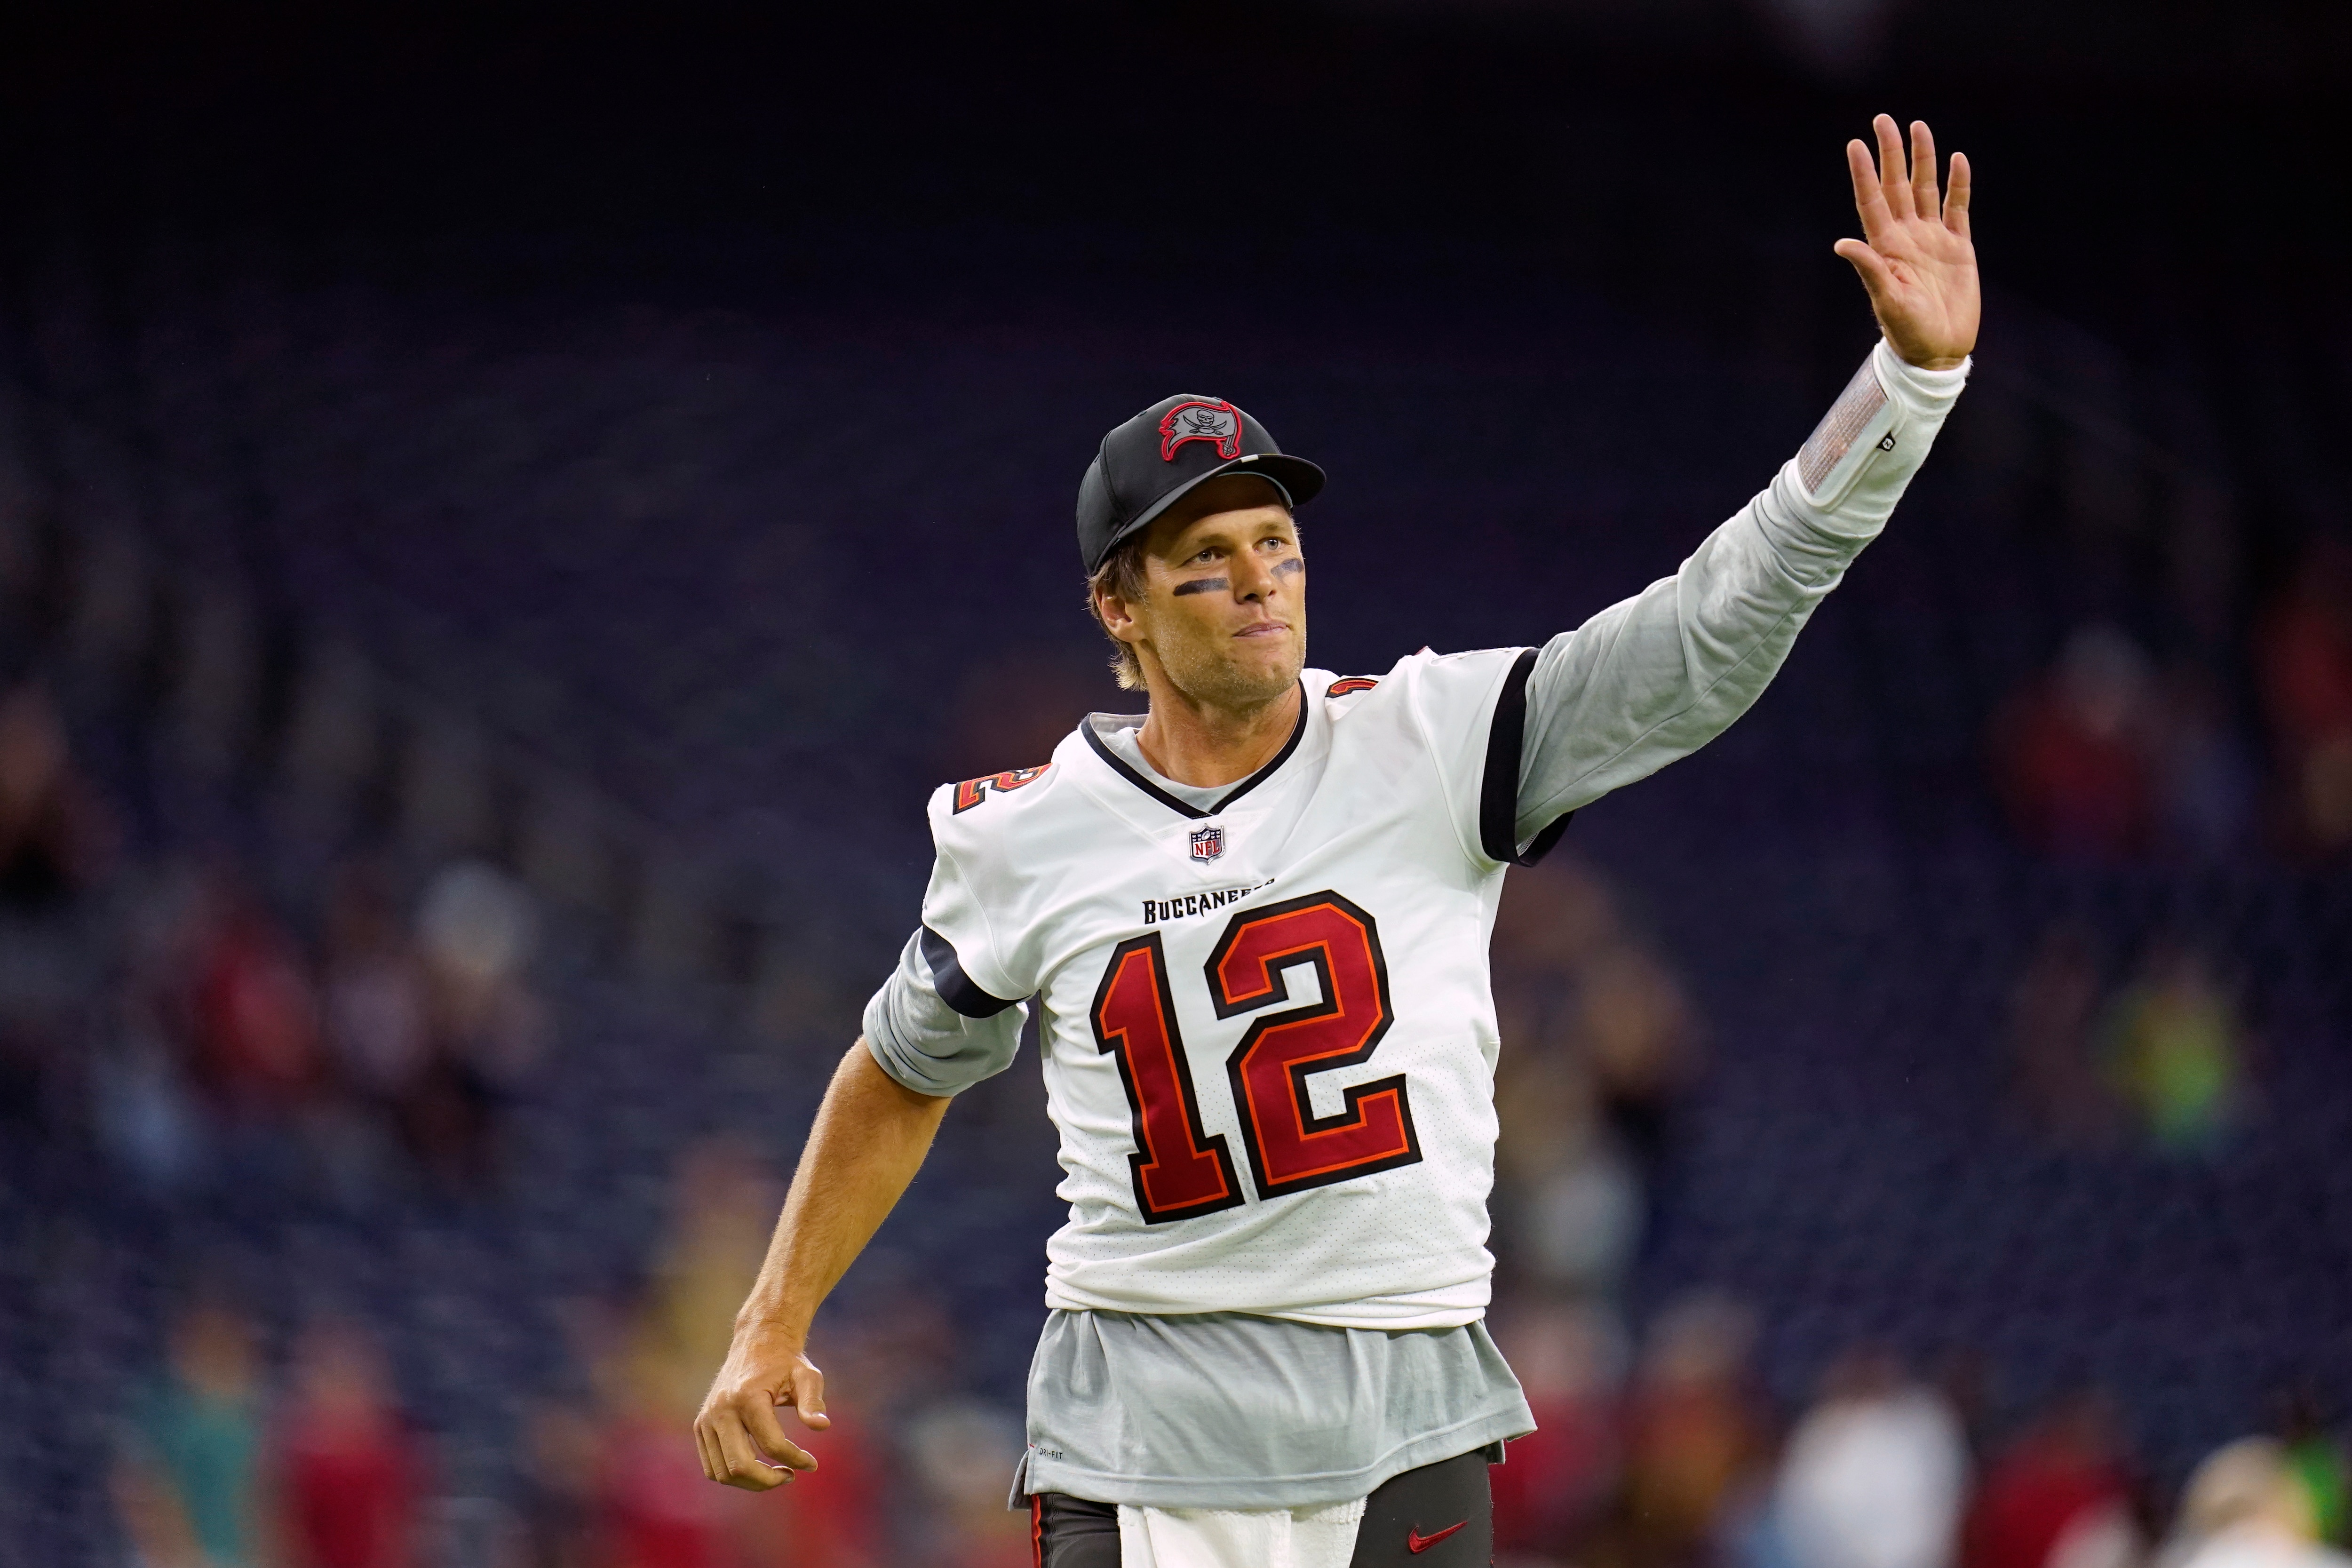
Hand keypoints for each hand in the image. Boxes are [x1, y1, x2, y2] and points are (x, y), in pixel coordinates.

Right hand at [693, 1320, 828, 1491]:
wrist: (757, 1343)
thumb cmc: (786, 1362)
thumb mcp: (807, 1376)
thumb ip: (813, 1401)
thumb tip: (822, 1426)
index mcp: (748, 1396)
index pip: (771, 1444)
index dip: (795, 1459)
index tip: (812, 1464)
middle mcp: (721, 1409)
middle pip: (739, 1465)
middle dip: (768, 1480)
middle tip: (790, 1475)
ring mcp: (706, 1419)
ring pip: (721, 1473)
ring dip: (751, 1482)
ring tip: (777, 1474)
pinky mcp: (701, 1425)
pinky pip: (712, 1466)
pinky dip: (734, 1476)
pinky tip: (758, 1468)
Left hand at [1834, 115, 1977, 370]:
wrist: (1938, 350)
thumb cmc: (1906, 330)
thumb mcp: (1886, 299)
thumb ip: (1868, 269)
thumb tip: (1841, 243)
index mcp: (1885, 247)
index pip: (1872, 201)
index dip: (1864, 173)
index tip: (1855, 145)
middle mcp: (1907, 236)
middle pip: (1897, 185)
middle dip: (1891, 153)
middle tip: (1883, 120)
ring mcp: (1933, 239)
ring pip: (1926, 189)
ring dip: (1923, 159)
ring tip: (1918, 127)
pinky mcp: (1959, 247)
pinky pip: (1959, 208)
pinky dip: (1958, 184)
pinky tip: (1957, 160)